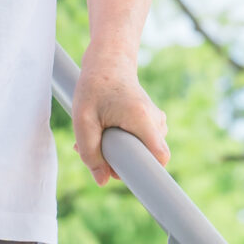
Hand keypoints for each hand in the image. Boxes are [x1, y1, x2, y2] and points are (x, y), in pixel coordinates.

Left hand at [72, 54, 168, 185]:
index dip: (147, 172)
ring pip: (142, 150)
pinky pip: (142, 142)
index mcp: (143, 120)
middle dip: (120, 160)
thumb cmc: (94, 87)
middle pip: (146, 157)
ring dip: (120, 150)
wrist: (108, 62)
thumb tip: (103, 181)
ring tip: (98, 135)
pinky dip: (125, 141)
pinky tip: (108, 131)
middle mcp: (156, 120)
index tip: (126, 175)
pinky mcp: (153, 121)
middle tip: (95, 149)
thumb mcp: (83, 121)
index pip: (160, 157)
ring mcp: (157, 120)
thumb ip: (90, 154)